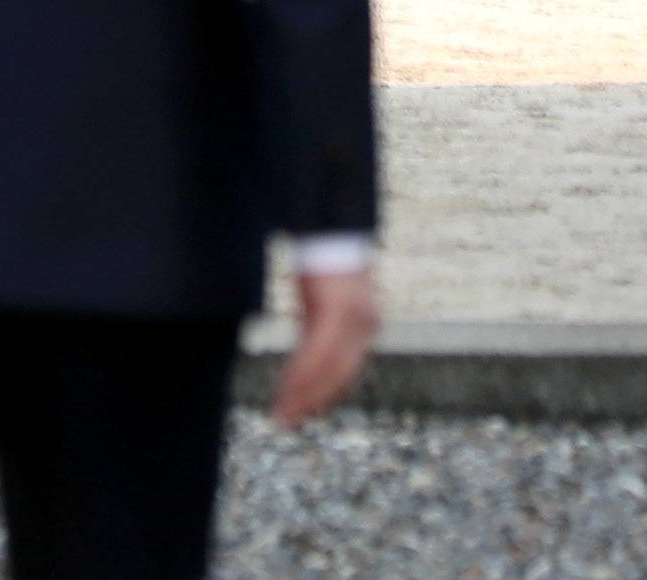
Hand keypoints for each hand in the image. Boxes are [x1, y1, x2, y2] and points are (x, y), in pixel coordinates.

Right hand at [274, 268, 379, 426]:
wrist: (332, 225)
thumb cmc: (325, 263)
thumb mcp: (325, 301)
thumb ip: (320, 329)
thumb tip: (305, 360)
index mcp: (366, 325)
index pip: (346, 371)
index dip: (322, 395)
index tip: (300, 413)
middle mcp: (366, 324)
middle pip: (339, 376)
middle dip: (311, 402)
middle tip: (285, 421)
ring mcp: (353, 317)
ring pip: (327, 370)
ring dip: (301, 394)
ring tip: (280, 412)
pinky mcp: (336, 309)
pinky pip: (317, 352)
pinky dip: (300, 374)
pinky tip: (283, 388)